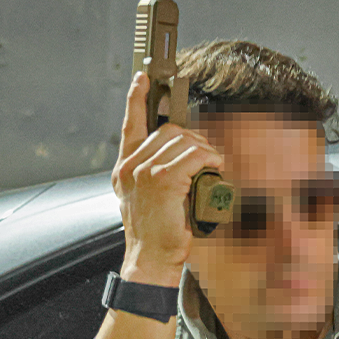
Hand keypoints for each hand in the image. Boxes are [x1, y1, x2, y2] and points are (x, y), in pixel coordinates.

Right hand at [112, 71, 224, 284]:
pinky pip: (193, 156)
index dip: (135, 99)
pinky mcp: (161, 180)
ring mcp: (143, 172)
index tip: (141, 79)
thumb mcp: (147, 199)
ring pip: (182, 141)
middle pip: (168, 130)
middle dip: (193, 138)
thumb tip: (181, 157)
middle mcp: (129, 167)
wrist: (151, 259)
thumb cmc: (155, 234)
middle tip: (207, 156)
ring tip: (212, 166)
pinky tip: (215, 167)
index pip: (130, 125)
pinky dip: (209, 158)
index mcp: (124, 169)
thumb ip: (154, 174)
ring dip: (204, 150)